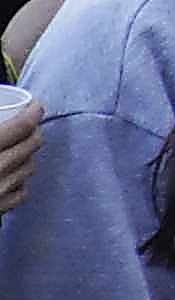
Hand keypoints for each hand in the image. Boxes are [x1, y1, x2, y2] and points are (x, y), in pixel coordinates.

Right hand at [0, 89, 34, 219]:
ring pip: (30, 168)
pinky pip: (21, 193)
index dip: (34, 112)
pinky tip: (12, 177)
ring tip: (22, 149)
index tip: (36, 106)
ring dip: (29, 156)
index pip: (22, 127)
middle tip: (29, 126)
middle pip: (32, 145)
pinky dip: (21, 182)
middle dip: (34, 131)